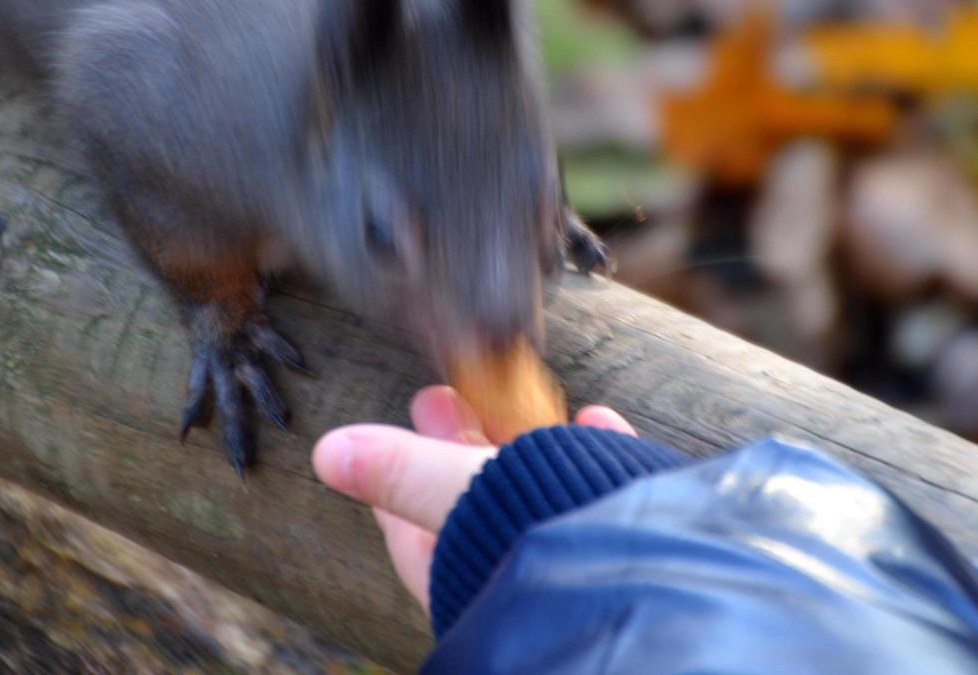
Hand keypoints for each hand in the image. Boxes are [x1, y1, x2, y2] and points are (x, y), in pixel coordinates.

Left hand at [311, 386, 634, 610]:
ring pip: (534, 500)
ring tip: (514, 396)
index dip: (397, 471)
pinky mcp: (626, 544)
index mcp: (459, 581)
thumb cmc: (535, 542)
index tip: (402, 423)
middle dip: (454, 448)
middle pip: (471, 506)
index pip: (411, 528)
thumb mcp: (454, 495)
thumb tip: (326, 453)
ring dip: (520, 446)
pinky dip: (592, 453)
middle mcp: (510, 580)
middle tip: (439, 398)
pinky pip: (600, 493)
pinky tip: (596, 415)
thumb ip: (400, 471)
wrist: (651, 577)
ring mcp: (569, 563)